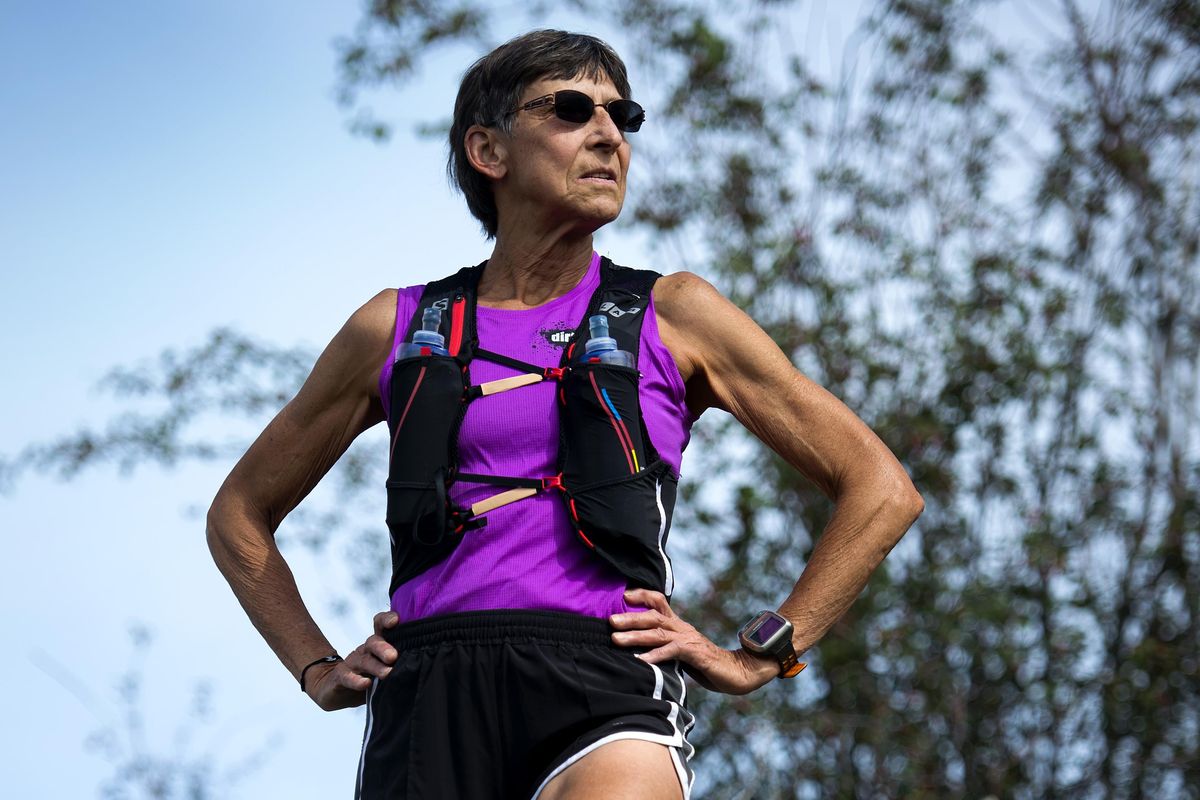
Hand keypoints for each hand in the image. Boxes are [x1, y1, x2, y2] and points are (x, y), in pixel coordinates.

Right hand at [307, 610, 399, 710]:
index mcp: (376, 644)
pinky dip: (356, 680)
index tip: (396, 620)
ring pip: (363, 660)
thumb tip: (430, 660)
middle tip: (394, 656)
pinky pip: (347, 676)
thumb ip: (402, 663)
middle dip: (384, 648)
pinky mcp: (340, 677)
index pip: (379, 625)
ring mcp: (352, 662)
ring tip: (387, 674)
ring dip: (376, 667)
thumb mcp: (385, 667)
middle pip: (373, 642)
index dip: (386, 619)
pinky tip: (365, 683)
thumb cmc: (369, 675)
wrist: (334, 688)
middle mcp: (364, 650)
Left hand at [610, 588, 780, 694]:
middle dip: (630, 618)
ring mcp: (688, 639)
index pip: (659, 602)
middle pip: (653, 616)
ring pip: (658, 633)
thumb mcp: (682, 652)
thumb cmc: (707, 665)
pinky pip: (672, 652)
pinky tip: (640, 661)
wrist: (739, 672)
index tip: (623, 596)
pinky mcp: (695, 653)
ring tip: (616, 639)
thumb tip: (641, 649)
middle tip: (609, 621)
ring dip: (635, 636)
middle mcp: (682, 628)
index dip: (641, 595)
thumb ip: (665, 647)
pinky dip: (654, 656)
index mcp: (679, 625)